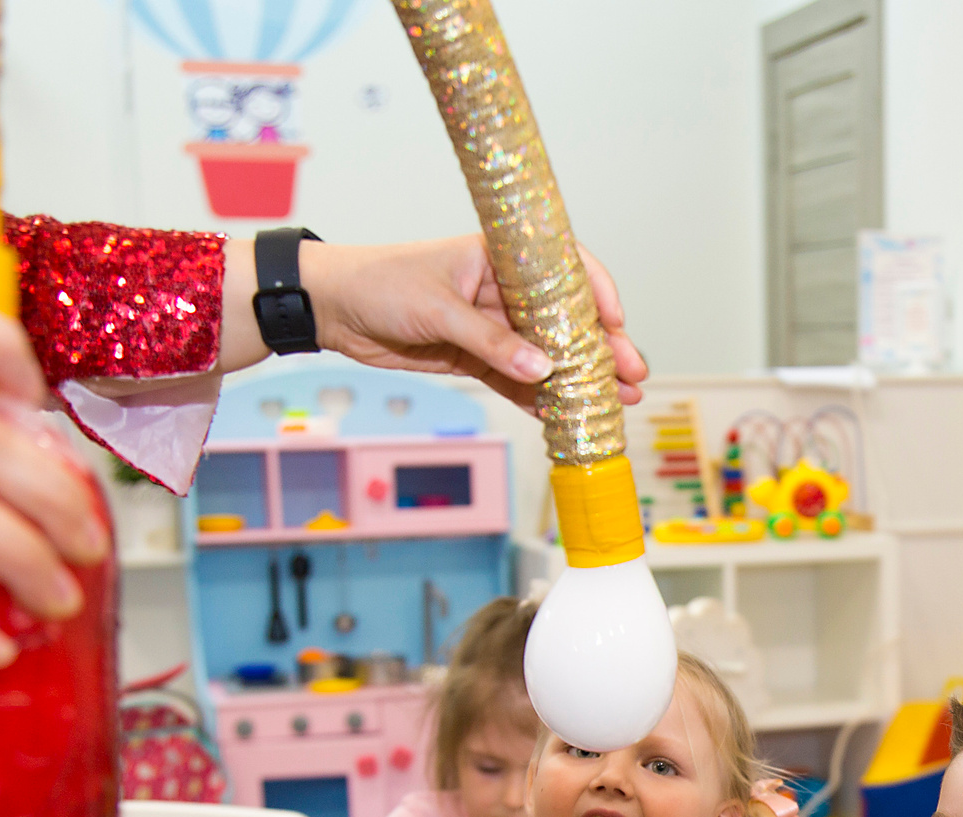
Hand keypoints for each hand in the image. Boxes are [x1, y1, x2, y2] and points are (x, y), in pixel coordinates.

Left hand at [302, 237, 647, 410]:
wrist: (331, 307)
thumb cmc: (380, 284)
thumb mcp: (438, 309)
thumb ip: (491, 342)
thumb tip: (541, 371)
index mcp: (498, 255)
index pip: (562, 267)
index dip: (596, 292)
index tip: (617, 322)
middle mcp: (501, 289)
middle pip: (563, 319)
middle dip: (600, 347)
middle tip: (632, 373)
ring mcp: (490, 326)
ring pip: (545, 355)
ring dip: (578, 379)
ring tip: (614, 401)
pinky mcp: (474, 358)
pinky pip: (516, 381)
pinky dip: (540, 399)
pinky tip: (567, 415)